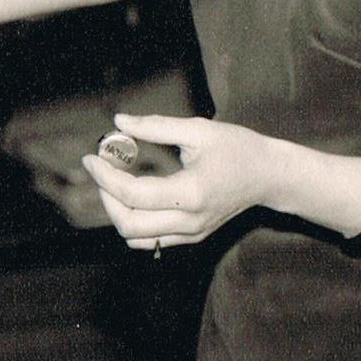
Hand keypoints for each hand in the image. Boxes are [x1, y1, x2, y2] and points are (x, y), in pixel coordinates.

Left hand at [81, 112, 268, 250]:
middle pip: (129, 225)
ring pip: (137, 238)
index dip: (105, 177)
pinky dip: (134, 220)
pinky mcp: (192, 238)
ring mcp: (191, 234)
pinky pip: (151, 240)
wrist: (268, 176)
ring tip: (116, 181)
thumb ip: (155, 126)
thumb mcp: (197, 130)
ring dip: (118, 211)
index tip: (91, 157)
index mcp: (191, 193)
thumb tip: (119, 121)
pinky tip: (134, 195)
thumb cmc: (237, 147)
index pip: (134, 195)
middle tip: (102, 169)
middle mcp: (190, 222)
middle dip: (106, 197)